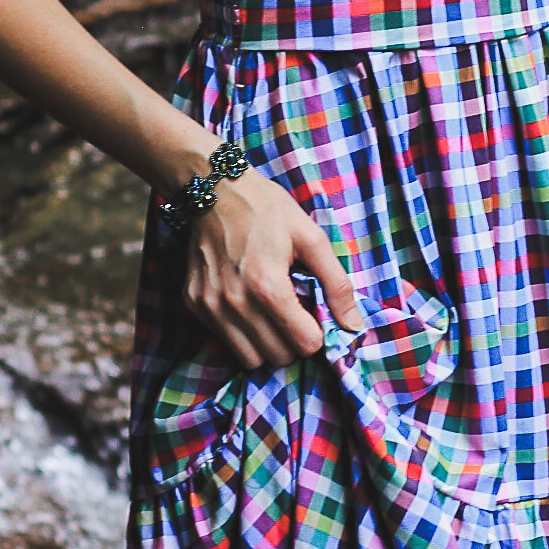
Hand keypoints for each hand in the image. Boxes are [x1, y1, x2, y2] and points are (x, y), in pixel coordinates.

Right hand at [180, 166, 360, 373]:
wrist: (214, 189)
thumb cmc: (267, 209)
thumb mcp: (311, 238)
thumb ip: (337, 284)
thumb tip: (354, 326)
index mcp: (268, 287)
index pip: (305, 344)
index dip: (316, 332)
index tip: (313, 314)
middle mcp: (235, 303)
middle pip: (278, 356)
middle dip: (293, 340)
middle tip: (294, 312)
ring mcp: (210, 306)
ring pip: (250, 359)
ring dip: (267, 344)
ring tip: (271, 314)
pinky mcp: (193, 304)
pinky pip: (224, 341)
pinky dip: (241, 333)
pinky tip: (247, 304)